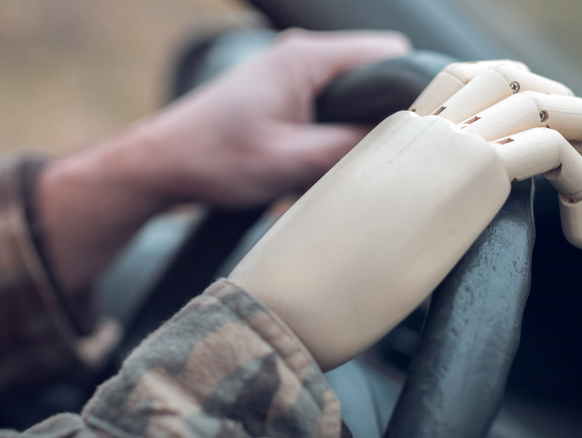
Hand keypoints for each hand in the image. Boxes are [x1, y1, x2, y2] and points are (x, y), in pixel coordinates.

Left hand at [143, 29, 410, 206]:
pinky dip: (328, 133)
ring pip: (349, 95)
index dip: (411, 91)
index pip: (389, 55)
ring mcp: (289, 74)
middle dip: (379, 116)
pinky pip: (326, 106)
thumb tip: (401, 144)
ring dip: (350, 129)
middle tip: (374, 154)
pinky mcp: (280, 94)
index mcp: (306, 59)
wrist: (163, 163)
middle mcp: (300, 56)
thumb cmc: (211, 158)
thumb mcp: (287, 161)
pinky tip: (313, 162)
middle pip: (372, 75)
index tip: (420, 129)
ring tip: (333, 162)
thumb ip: (347, 149)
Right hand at [228, 60, 581, 370]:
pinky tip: (571, 219)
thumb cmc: (298, 280)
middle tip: (550, 162)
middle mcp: (413, 131)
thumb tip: (400, 231)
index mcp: (381, 142)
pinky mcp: (473, 176)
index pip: (454, 93)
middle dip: (536, 111)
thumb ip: (377, 209)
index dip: (492, 116)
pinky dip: (578, 177)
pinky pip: (553, 147)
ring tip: (570, 189)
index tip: (510, 156)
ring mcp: (444, 146)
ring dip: (564, 135)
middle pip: (495, 79)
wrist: (280, 298)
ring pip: (531, 102)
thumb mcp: (341, 229)